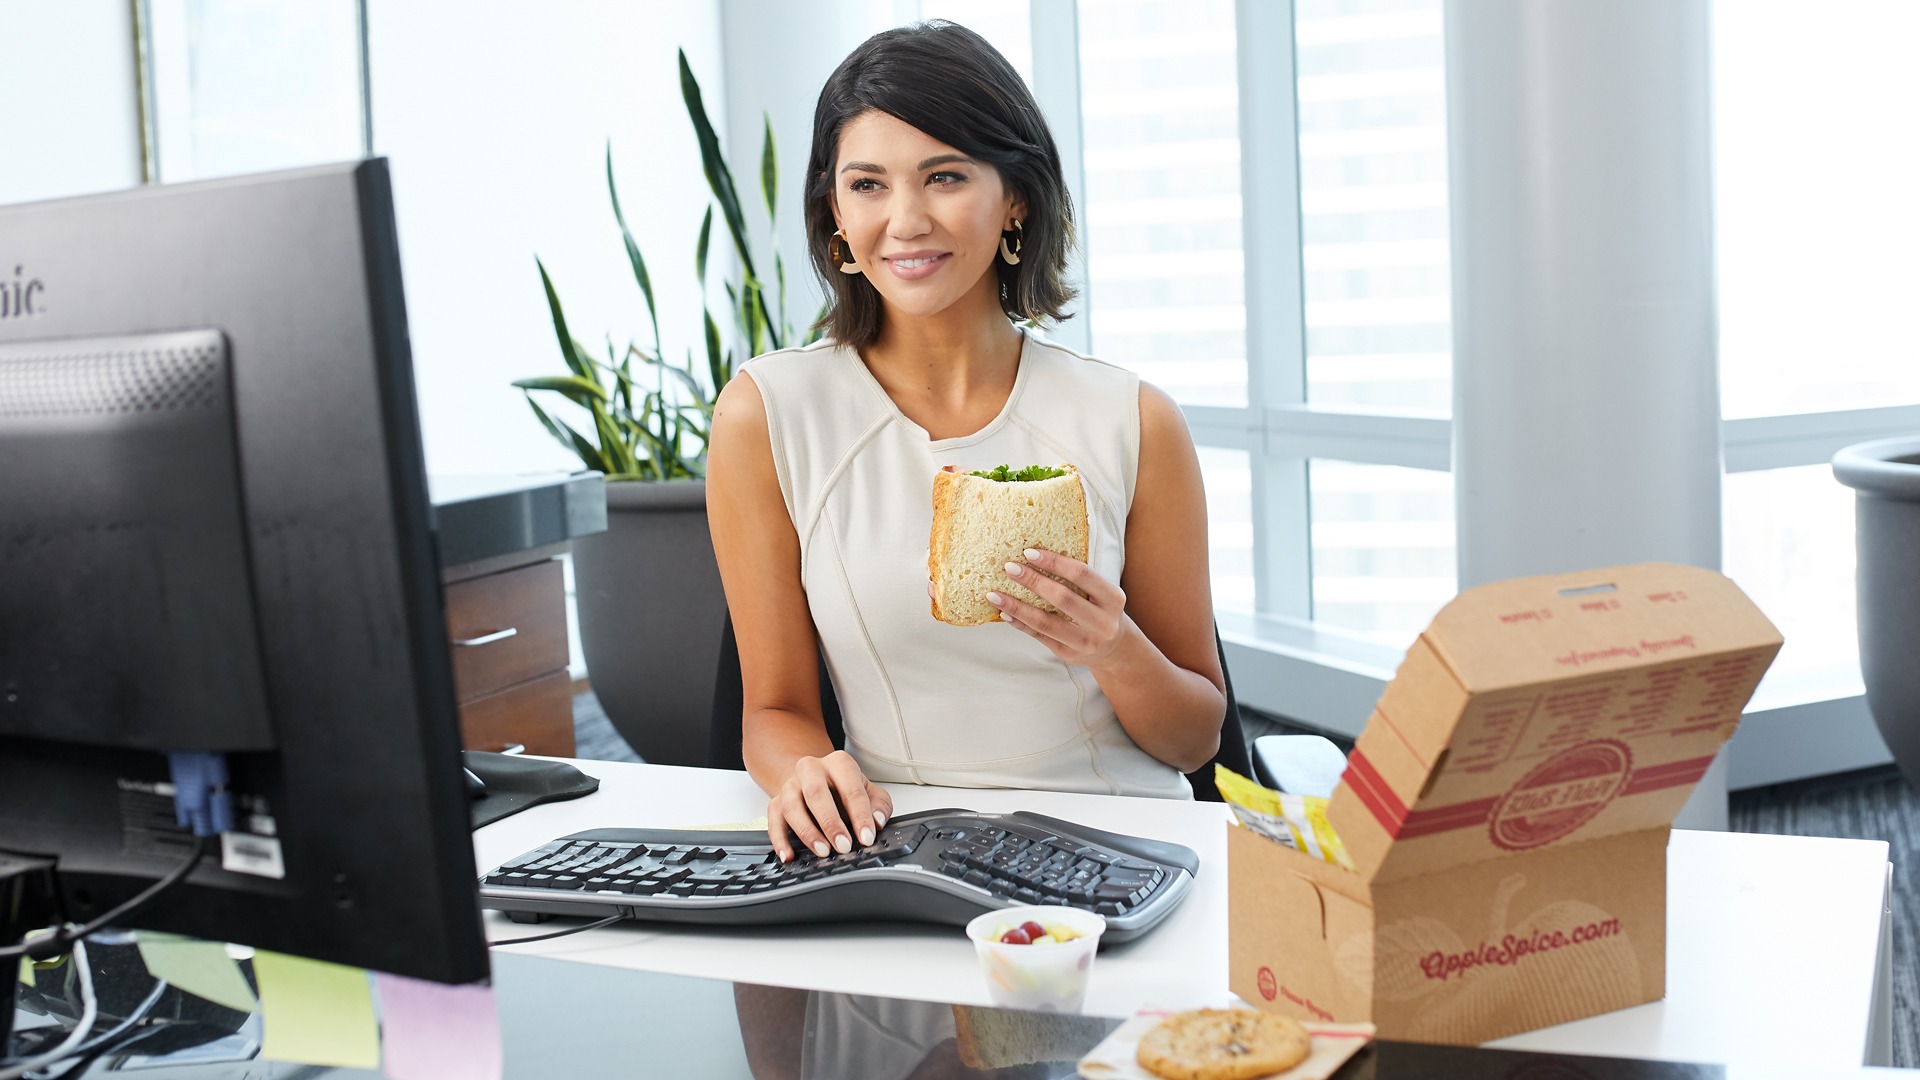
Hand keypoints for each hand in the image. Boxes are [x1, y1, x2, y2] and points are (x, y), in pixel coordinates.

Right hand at [765, 749, 894, 862]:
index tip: (867, 836)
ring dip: (807, 831)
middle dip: (830, 822)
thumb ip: (879, 805)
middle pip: (816, 792)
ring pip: (791, 806)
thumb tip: (877, 821)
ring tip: (822, 851)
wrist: (815, 779)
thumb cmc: (844, 788)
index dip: (860, 815)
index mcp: (838, 763)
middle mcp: (811, 770)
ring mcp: (791, 785)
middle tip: (843, 846)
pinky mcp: (776, 802)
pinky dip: (779, 840)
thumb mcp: (869, 791)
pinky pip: (773, 820)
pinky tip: (789, 855)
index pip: (850, 788)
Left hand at [988, 548, 1128, 667]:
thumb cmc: (1100, 610)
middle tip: (1009, 568)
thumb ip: (1078, 578)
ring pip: (1046, 622)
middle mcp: (1102, 622)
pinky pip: (1039, 636)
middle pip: (1062, 598)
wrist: (1114, 648)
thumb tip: (1032, 556)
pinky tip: (1005, 613)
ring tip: (994, 595)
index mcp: (1112, 598)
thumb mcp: (1101, 592)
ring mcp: (1085, 642)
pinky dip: (1020, 623)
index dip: (1055, 562)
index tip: (1029, 552)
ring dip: (1017, 607)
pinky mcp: (1069, 655)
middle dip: (1033, 581)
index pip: (1081, 574)